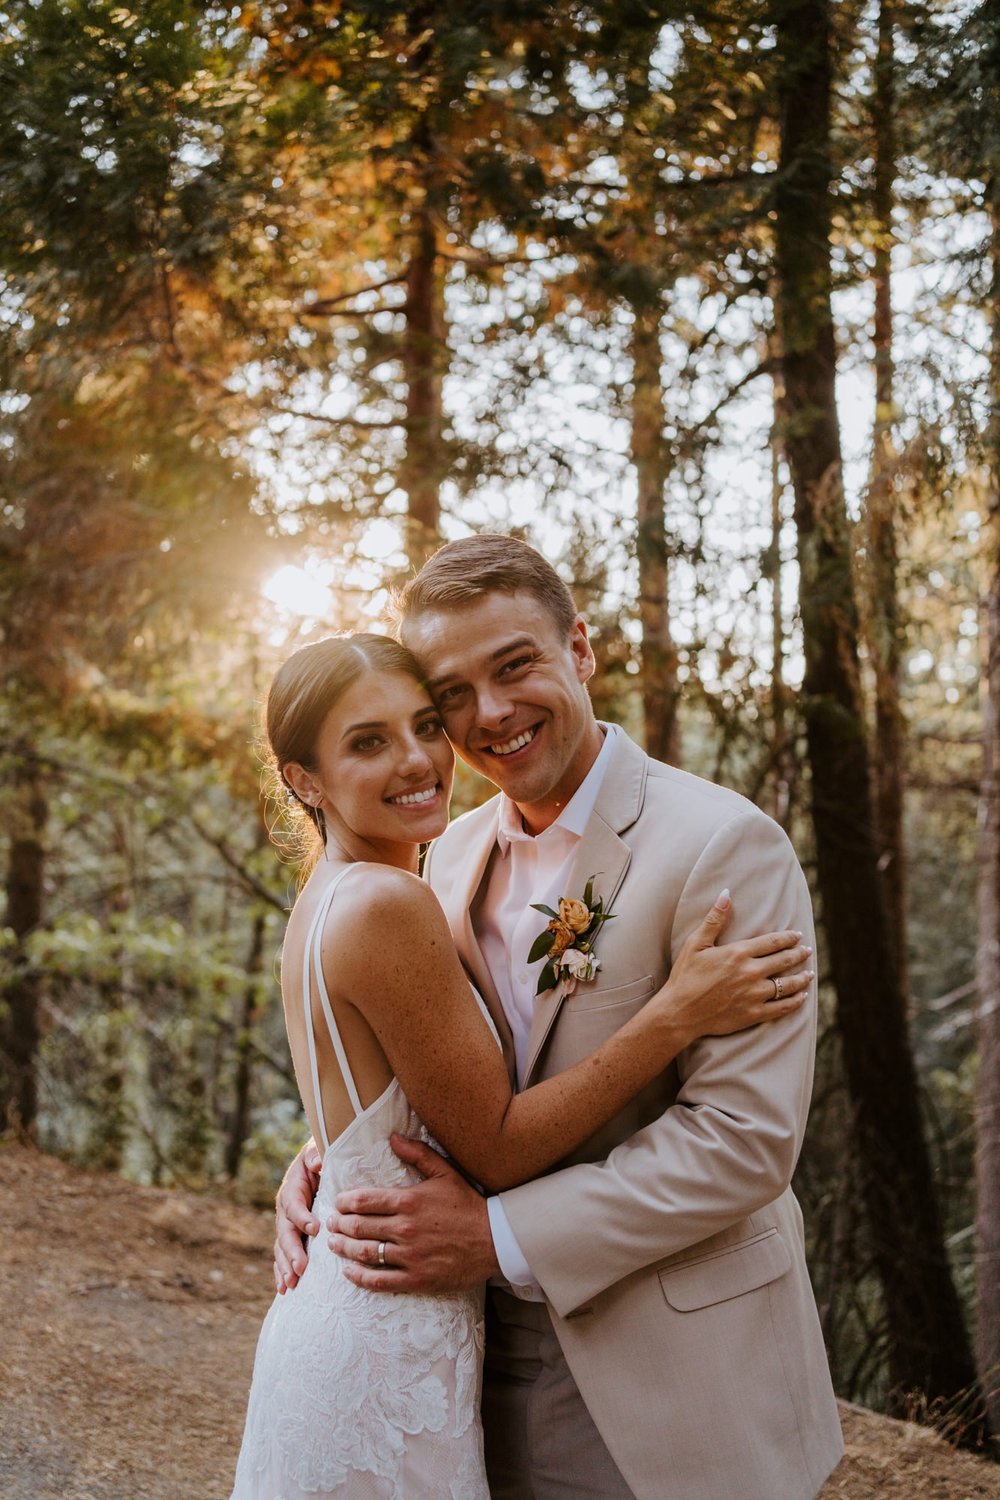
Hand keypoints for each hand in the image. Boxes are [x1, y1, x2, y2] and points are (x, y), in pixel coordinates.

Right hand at [273, 1142, 322, 1292]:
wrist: (317, 1165)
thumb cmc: (321, 1157)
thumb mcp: (317, 1150)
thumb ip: (315, 1154)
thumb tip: (319, 1162)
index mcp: (292, 1188)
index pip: (294, 1204)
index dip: (302, 1217)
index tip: (315, 1229)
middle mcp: (285, 1210)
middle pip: (285, 1232)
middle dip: (292, 1252)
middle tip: (301, 1268)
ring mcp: (286, 1226)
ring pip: (281, 1249)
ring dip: (285, 1267)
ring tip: (291, 1284)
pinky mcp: (292, 1238)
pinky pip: (283, 1257)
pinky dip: (282, 1273)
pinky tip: (284, 1289)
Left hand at [328, 1135, 499, 1293]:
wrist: (495, 1239)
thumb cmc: (468, 1204)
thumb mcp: (445, 1172)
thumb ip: (417, 1154)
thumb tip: (393, 1137)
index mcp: (409, 1201)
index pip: (364, 1201)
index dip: (344, 1202)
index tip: (337, 1202)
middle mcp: (405, 1228)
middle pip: (359, 1227)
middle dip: (339, 1225)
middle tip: (330, 1223)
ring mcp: (410, 1255)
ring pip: (365, 1253)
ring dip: (343, 1249)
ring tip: (333, 1244)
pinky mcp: (416, 1278)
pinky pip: (380, 1280)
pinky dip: (359, 1277)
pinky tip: (349, 1272)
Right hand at [662, 890, 813, 1043]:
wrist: (680, 1012)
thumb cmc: (685, 976)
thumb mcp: (697, 943)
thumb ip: (715, 919)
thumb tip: (727, 893)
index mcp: (738, 953)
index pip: (773, 942)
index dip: (788, 937)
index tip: (797, 935)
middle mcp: (750, 972)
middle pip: (784, 961)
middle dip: (799, 954)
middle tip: (808, 950)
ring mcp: (754, 995)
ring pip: (787, 985)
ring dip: (802, 978)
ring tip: (810, 974)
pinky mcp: (753, 1014)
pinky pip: (782, 1007)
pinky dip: (795, 1002)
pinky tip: (802, 997)